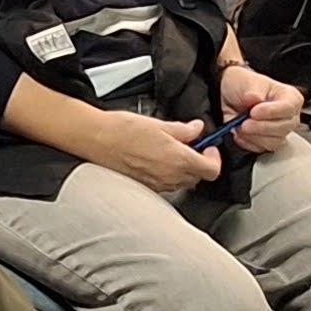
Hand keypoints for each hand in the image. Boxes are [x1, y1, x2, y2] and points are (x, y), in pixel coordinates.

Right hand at [89, 110, 223, 195]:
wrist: (96, 139)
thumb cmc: (122, 130)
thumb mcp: (159, 124)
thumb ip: (183, 129)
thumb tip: (196, 129)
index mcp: (179, 160)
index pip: (212, 169)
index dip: (214, 157)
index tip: (208, 146)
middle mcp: (170, 177)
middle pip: (199, 177)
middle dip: (199, 162)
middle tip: (191, 145)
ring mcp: (158, 184)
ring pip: (183, 182)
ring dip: (184, 168)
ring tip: (171, 150)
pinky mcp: (146, 186)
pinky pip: (166, 183)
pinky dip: (168, 173)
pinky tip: (156, 158)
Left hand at [215, 63, 301, 153]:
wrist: (228, 94)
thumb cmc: (243, 84)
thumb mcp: (247, 81)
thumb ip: (253, 90)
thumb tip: (254, 98)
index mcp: (290, 97)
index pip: (288, 108)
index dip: (271, 112)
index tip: (254, 111)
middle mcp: (288, 116)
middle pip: (284, 128)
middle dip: (261, 127)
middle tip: (244, 122)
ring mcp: (279, 130)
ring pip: (275, 141)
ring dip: (254, 136)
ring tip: (241, 126)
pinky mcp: (267, 141)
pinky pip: (262, 149)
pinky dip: (248, 142)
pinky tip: (239, 133)